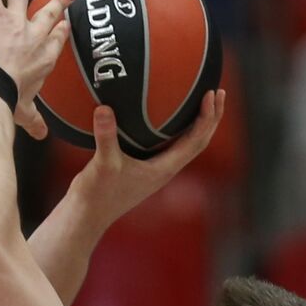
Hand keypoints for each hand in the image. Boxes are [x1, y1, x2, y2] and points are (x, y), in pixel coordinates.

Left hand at [0, 0, 74, 139]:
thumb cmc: (9, 100)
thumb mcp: (25, 111)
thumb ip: (33, 120)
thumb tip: (41, 136)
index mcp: (45, 57)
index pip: (58, 39)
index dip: (61, 30)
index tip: (65, 24)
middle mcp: (34, 35)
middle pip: (51, 13)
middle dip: (60, 1)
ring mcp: (15, 21)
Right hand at [70, 91, 227, 226]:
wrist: (87, 214)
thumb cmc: (98, 194)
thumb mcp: (103, 164)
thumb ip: (106, 137)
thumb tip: (104, 109)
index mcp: (164, 169)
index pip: (196, 140)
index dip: (207, 117)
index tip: (212, 94)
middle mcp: (164, 168)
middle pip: (198, 141)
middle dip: (211, 117)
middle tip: (218, 91)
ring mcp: (153, 168)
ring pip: (184, 143)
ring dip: (196, 122)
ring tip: (200, 100)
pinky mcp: (140, 166)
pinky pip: (165, 143)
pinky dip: (173, 127)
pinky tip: (162, 114)